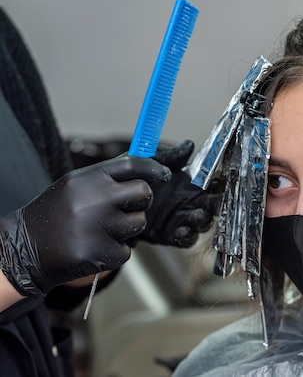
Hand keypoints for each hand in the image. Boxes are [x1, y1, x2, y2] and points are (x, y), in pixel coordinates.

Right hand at [0, 155, 170, 296]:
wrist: (25, 249)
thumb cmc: (56, 214)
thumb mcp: (75, 185)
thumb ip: (107, 176)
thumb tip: (145, 164)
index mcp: (88, 179)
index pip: (133, 164)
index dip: (154, 168)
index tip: (164, 174)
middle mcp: (95, 199)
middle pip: (144, 193)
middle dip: (142, 201)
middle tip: (128, 207)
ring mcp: (98, 227)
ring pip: (139, 222)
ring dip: (128, 228)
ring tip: (102, 229)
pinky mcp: (100, 253)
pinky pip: (126, 250)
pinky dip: (115, 252)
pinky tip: (94, 247)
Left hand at [134, 140, 219, 247]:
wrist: (112, 203)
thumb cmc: (132, 179)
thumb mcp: (150, 162)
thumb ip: (170, 156)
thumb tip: (189, 145)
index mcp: (188, 182)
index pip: (211, 183)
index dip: (218, 183)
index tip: (219, 182)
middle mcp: (188, 200)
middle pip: (212, 204)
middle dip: (214, 205)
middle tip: (211, 203)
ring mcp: (181, 218)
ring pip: (202, 222)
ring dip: (201, 220)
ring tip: (195, 215)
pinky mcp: (171, 234)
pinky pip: (186, 238)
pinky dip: (187, 235)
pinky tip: (181, 229)